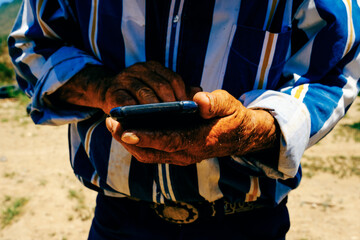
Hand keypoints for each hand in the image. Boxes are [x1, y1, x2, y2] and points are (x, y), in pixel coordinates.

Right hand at [48, 61, 199, 113]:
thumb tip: (198, 92)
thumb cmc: (138, 94)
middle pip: (161, 85)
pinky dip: (135, 112)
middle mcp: (140, 69)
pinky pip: (126, 103)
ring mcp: (125, 79)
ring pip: (144, 92)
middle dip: (171, 103)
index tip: (188, 109)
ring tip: (164, 120)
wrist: (106, 92)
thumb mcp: (158, 89)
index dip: (182, 94)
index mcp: (154, 67)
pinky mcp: (112, 93)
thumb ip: (177, 90)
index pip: (173, 79)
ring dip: (155, 108)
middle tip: (178, 118)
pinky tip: (142, 121)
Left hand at [106, 90, 278, 165]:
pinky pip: (152, 152)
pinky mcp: (176, 153)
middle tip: (110, 122)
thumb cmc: (232, 117)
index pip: (168, 140)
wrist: (240, 135)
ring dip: (128, 142)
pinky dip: (137, 142)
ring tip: (112, 124)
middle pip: (151, 152)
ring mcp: (181, 156)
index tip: (125, 130)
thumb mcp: (229, 105)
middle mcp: (187, 153)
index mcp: (200, 140)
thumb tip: (198, 100)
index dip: (146, 136)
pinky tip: (127, 128)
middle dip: (127, 139)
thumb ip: (215, 102)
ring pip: (148, 155)